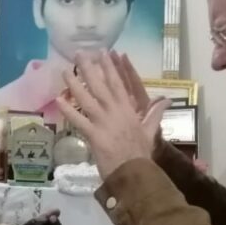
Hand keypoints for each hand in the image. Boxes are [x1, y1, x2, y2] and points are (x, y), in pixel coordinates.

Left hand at [56, 52, 170, 178]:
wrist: (135, 172)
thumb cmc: (141, 153)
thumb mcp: (151, 130)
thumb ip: (155, 114)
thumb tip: (167, 100)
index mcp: (128, 109)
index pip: (118, 83)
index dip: (109, 67)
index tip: (103, 53)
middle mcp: (115, 111)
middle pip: (100, 85)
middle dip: (89, 68)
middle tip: (78, 53)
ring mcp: (104, 122)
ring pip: (87, 99)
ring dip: (74, 85)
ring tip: (64, 72)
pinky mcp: (94, 134)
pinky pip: (78, 120)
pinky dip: (68, 110)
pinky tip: (58, 100)